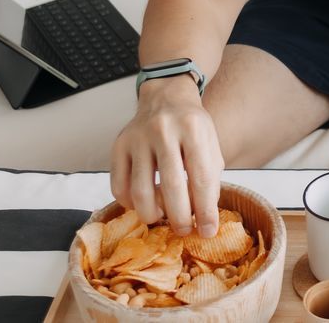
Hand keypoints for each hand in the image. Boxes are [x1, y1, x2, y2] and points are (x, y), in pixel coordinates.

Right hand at [110, 74, 222, 237]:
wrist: (166, 98)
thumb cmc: (192, 127)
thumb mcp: (210, 144)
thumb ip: (210, 177)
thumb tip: (205, 218)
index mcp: (193, 128)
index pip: (202, 178)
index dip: (206, 210)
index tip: (208, 231)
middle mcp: (163, 130)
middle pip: (171, 187)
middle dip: (180, 218)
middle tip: (184, 231)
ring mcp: (137, 138)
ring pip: (140, 191)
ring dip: (153, 214)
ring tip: (162, 218)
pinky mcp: (118, 146)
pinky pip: (119, 186)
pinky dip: (130, 204)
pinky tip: (143, 203)